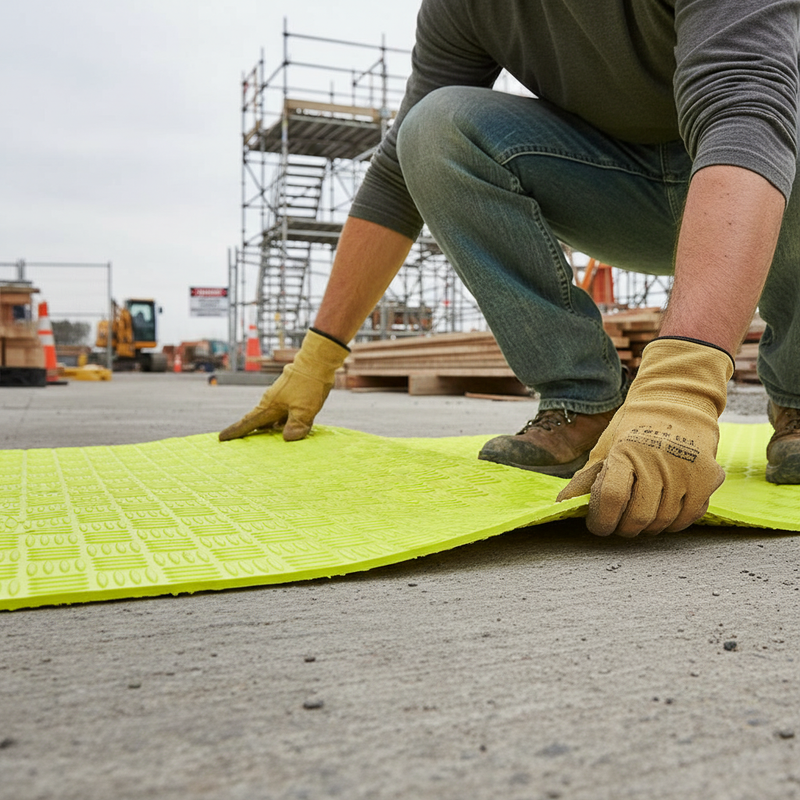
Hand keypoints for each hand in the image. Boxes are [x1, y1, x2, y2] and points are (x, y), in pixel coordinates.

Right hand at [218, 329, 348, 441]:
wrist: (317, 361)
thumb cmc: (309, 385)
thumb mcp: (305, 409)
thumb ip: (297, 425)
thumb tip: (288, 439)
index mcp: (269, 406)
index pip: (249, 422)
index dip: (235, 431)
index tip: (221, 438)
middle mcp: (272, 402)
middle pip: (259, 421)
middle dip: (252, 433)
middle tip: (243, 446)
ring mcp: (282, 397)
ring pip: (273, 417)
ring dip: (270, 429)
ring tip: (268, 443)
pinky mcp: (292, 395)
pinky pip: (284, 413)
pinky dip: (284, 422)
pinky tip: (290, 429)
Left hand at [556, 338, 733, 536]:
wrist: (676, 400)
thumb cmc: (634, 427)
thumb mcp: (606, 447)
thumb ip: (587, 478)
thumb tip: (563, 504)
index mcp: (625, 452)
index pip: (612, 498)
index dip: (602, 520)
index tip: (598, 525)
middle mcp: (657, 461)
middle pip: (638, 517)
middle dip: (624, 528)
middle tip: (620, 523)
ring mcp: (686, 470)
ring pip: (664, 521)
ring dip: (649, 527)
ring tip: (641, 516)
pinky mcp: (709, 477)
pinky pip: (690, 516)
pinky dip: (675, 522)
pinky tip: (664, 511)